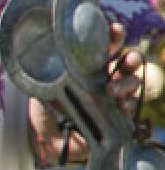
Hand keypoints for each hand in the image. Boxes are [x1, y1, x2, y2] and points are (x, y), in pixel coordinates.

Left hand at [30, 23, 143, 166]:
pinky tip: (122, 105)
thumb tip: (37, 51)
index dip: (113, 36)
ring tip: (112, 90)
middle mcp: (105, 78)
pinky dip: (129, 103)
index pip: (106, 46)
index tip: (115, 30)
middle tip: (126, 60)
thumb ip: (45, 70)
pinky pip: (131, 106)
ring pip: (132, 83)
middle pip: (127, 63)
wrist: (46, 139)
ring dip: (128, 83)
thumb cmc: (45, 108)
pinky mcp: (117, 116)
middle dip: (131, 59)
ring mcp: (113, 96)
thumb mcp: (42, 85)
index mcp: (89, 66)